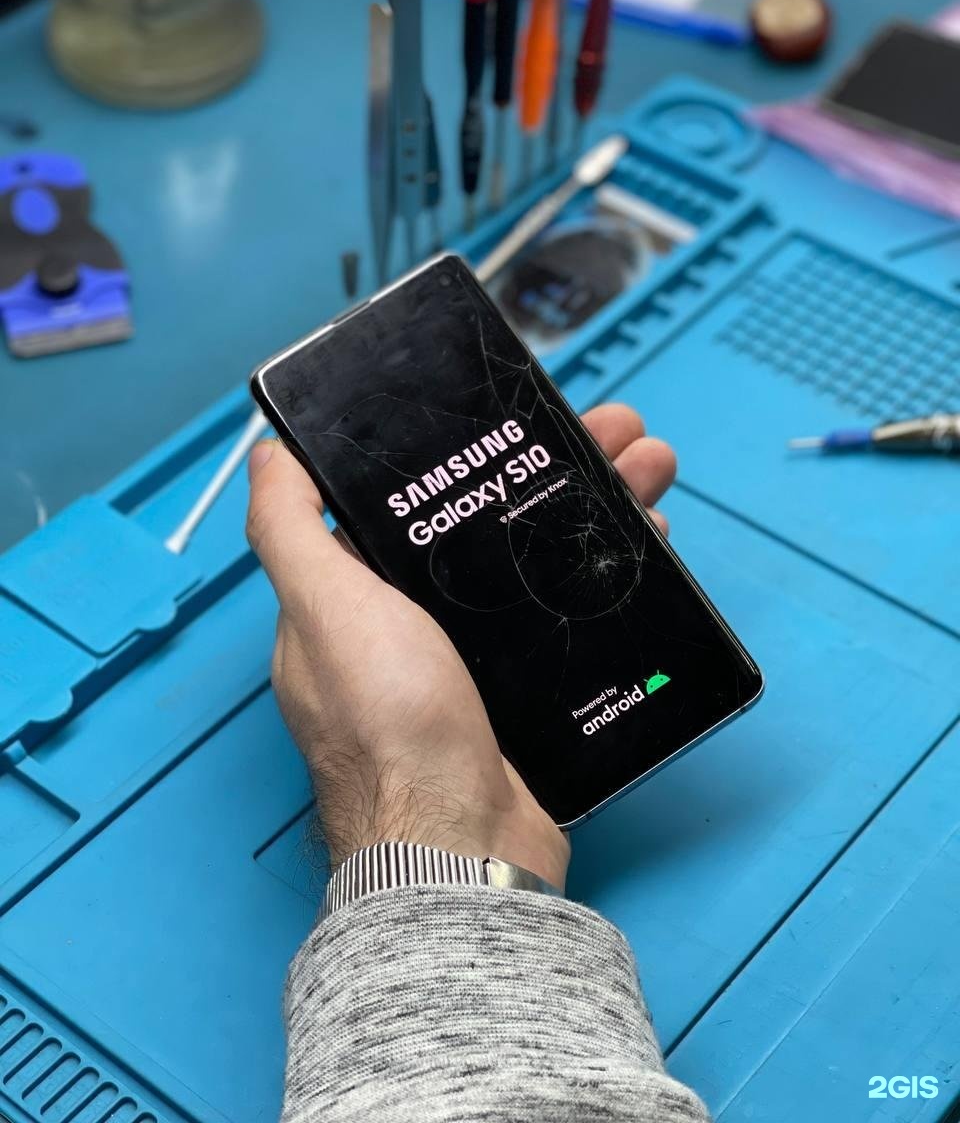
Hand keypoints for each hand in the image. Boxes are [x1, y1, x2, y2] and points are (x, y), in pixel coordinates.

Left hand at [246, 404, 675, 892]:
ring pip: (542, 558)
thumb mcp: (326, 611)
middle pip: (492, 519)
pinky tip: (651, 543)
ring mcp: (477, 659)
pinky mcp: (531, 690)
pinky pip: (572, 613)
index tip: (517, 415)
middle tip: (618, 429)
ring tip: (653, 466)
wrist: (464, 845)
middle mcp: (416, 625)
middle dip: (556, 465)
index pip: (418, 498)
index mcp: (359, 598)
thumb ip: (289, 532)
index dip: (466, 450)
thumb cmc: (389, 724)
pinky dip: (611, 574)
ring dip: (598, 505)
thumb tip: (269, 454)